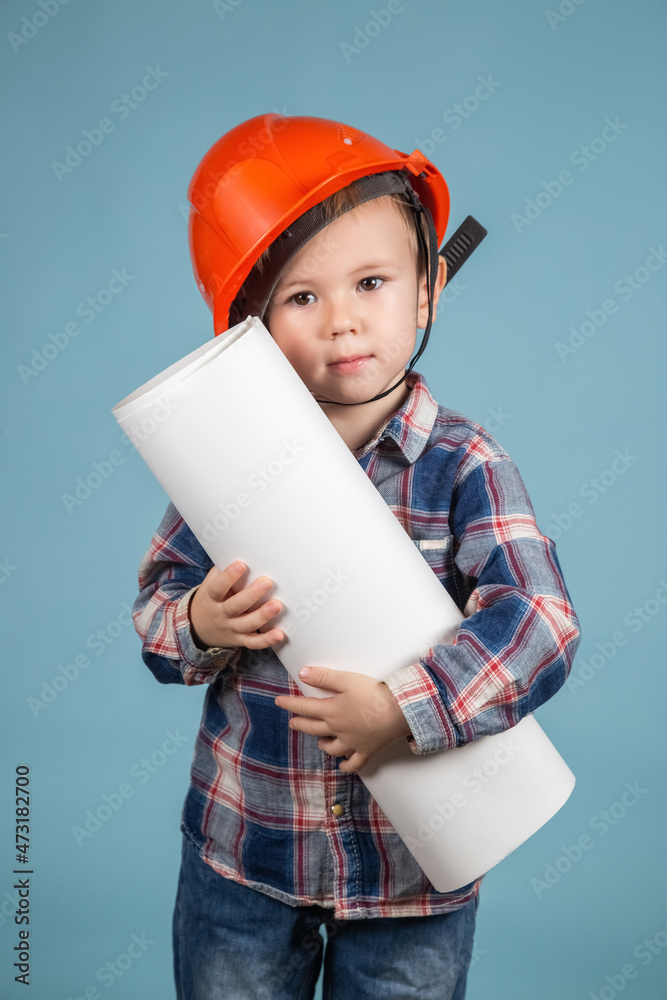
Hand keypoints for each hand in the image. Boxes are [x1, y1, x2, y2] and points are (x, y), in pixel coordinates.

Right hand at [189, 562, 283, 650]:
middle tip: (267, 582)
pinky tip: (280, 634)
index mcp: (212, 597)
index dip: (228, 577)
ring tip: (277, 605)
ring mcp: (231, 628)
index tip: (241, 564)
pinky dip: (266, 640)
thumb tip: (243, 547)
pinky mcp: (240, 639)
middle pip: (235, 606)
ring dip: (262, 616)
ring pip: (246, 624)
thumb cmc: (212, 598)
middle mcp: (220, 614)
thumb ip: (224, 570)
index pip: (218, 587)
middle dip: (251, 594)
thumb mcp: (211, 584)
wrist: (198, 627)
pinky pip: (253, 642)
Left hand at [274, 666, 411, 773]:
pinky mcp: (367, 751)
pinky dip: (346, 765)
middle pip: (314, 729)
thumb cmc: (373, 693)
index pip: (305, 707)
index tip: (278, 702)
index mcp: (331, 711)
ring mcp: (352, 743)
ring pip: (332, 748)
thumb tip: (302, 674)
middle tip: (292, 722)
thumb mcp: (347, 679)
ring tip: (320, 741)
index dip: (290, 704)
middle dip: (301, 725)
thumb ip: (324, 677)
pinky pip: (354, 763)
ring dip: (323, 744)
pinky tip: (342, 764)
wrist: (399, 711)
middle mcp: (338, 730)